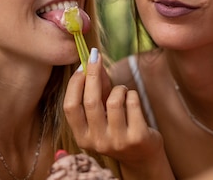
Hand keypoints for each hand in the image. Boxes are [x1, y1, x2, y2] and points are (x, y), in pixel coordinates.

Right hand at [64, 48, 173, 179]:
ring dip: (119, 88)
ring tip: (123, 92)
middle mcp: (97, 142)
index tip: (81, 66)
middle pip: (90, 101)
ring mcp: (117, 141)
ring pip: (114, 100)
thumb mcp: (102, 112)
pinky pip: (132, 102)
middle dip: (92, 75)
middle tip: (96, 58)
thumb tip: (91, 60)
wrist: (142, 155)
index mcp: (82, 137)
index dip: (74, 84)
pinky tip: (132, 100)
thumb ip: (96, 89)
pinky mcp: (137, 137)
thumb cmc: (118, 127)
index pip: (70, 107)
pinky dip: (132, 95)